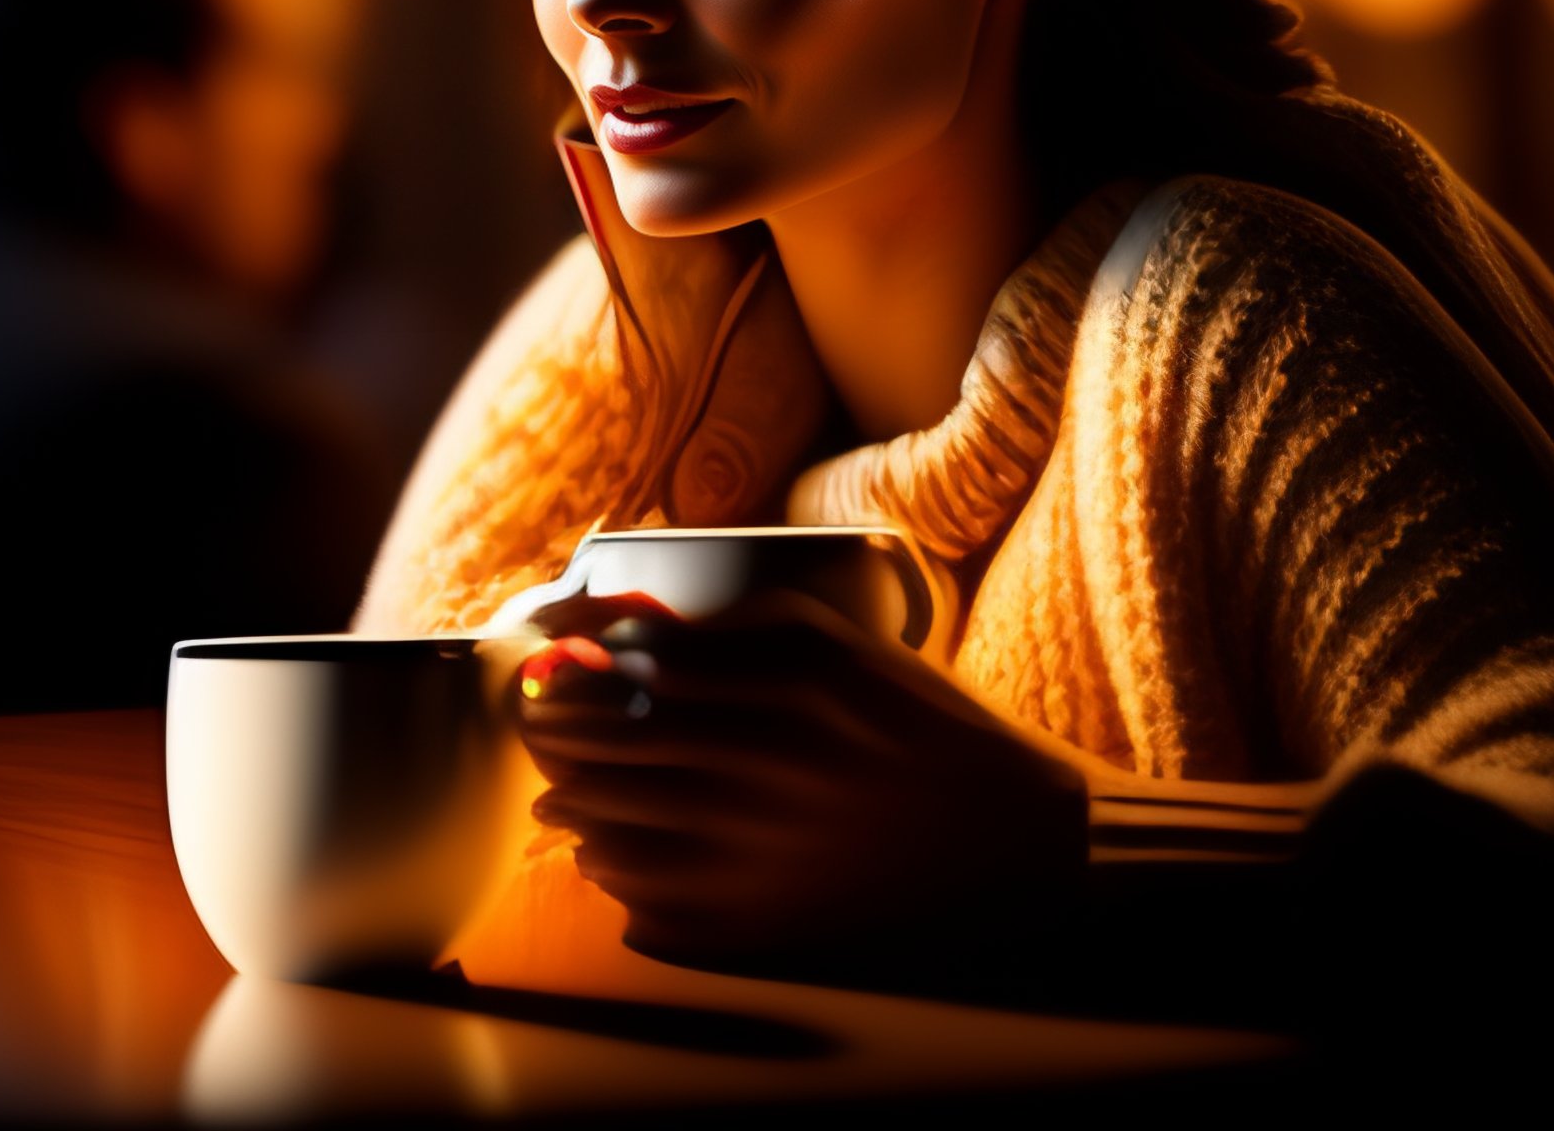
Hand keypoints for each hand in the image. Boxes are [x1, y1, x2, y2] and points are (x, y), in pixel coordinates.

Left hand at [513, 588, 1085, 968]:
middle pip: (606, 741)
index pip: (630, 662)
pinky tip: (610, 855)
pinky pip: (642, 899)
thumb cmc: (913, 727)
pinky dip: (611, 874)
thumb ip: (724, 631)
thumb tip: (611, 632)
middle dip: (555, 731)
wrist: (1011, 844)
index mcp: (789, 678)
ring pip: (609, 823)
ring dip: (570, 803)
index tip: (545, 661)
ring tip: (563, 795)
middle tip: (541, 725)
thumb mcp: (832, 648)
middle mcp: (771, 758)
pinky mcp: (762, 921)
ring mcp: (762, 847)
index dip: (569, 661)